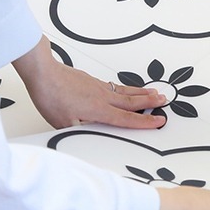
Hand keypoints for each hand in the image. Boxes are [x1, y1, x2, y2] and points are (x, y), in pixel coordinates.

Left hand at [12, 35, 166, 128]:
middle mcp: (103, 97)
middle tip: (165, 100)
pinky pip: (115, 86)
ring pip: (125, 91)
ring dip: (142, 92)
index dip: (144, 121)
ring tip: (155, 92)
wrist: (44, 73)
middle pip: (132, 101)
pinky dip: (127, 88)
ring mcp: (99, 87)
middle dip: (150, 102)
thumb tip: (91, 136)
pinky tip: (127, 89)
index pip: (126, 118)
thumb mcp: (63, 123)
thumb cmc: (51, 97)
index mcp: (98, 110)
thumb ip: (81, 130)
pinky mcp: (92, 81)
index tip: (159, 121)